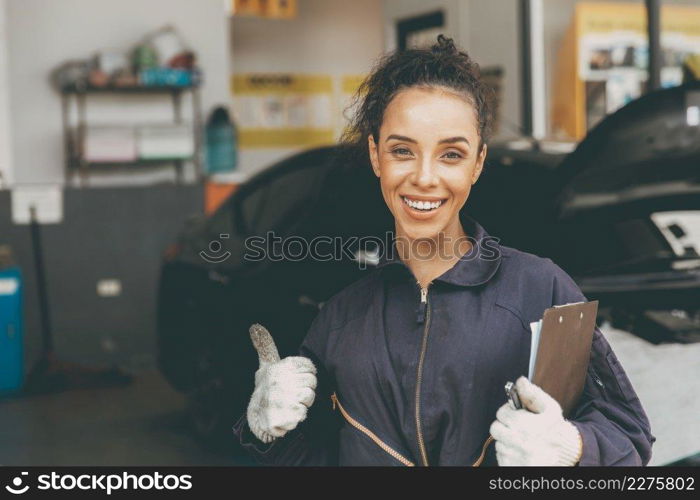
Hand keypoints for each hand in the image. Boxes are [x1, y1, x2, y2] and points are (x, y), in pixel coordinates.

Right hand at [246, 324, 316, 442]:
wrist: (256, 416)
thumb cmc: (266, 388)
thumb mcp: (266, 364)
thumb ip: (265, 345)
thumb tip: (254, 326)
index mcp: (282, 366)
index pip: (310, 367)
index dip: (304, 374)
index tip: (293, 379)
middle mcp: (281, 380)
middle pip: (312, 382)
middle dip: (304, 389)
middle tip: (290, 392)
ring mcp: (283, 399)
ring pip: (309, 397)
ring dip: (302, 402)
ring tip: (289, 402)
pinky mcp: (285, 417)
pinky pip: (304, 414)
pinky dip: (297, 416)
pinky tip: (286, 414)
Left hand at [489, 376, 581, 465]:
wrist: (568, 455)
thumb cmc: (557, 429)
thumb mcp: (550, 408)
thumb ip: (533, 394)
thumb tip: (520, 381)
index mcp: (523, 425)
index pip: (501, 413)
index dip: (509, 412)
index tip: (518, 415)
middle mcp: (517, 442)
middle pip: (495, 429)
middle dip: (505, 426)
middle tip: (517, 427)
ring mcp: (514, 456)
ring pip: (498, 443)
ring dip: (507, 440)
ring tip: (523, 440)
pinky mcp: (512, 467)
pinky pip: (501, 457)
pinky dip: (509, 453)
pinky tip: (522, 451)